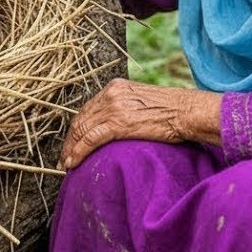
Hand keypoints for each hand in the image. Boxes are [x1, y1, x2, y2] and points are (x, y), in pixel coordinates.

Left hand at [58, 79, 222, 170]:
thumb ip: (127, 108)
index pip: (88, 108)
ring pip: (81, 130)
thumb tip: (118, 124)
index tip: (73, 142)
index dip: (77, 127)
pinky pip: (90, 139)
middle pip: (81, 119)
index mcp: (116, 87)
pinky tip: (73, 163)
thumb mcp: (143, 102)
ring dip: (71, 149)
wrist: (186, 111)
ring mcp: (113, 107)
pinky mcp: (118, 123)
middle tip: (65, 156)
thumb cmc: (172, 110)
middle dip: (70, 140)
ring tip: (67, 164)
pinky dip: (79, 152)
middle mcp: (111, 94)